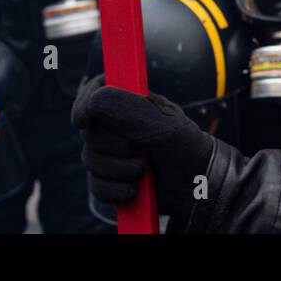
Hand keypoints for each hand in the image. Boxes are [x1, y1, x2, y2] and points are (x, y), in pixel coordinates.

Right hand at [71, 75, 214, 219]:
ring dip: (120, 170)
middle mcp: (115, 123)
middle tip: (141, 147)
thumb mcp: (161, 124)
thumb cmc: (184, 147)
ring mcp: (110, 151)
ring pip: (91, 161)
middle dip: (114, 146)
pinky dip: (116, 190)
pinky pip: (97, 186)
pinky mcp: (109, 179)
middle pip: (88, 132)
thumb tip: (92, 102)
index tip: (84, 119)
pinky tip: (136, 188)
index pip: (94, 89)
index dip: (84, 103)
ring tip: (146, 169)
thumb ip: (127, 108)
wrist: (195, 187)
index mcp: (128, 100)